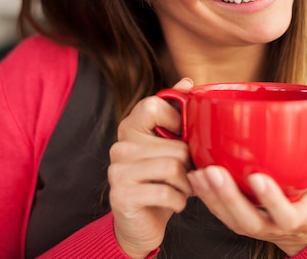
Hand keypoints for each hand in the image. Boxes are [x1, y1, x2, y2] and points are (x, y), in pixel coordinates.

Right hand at [108, 78, 194, 258]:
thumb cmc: (160, 182)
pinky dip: (179, 201)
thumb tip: (186, 82)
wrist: (141, 224)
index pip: (153, 105)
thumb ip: (175, 113)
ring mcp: (116, 170)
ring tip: (181, 188)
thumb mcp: (169, 146)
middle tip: (187, 175)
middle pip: (174, 144)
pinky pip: (166, 192)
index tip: (182, 138)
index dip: (177, 121)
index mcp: (130, 127)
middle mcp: (119, 146)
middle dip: (190, 165)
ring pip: (172, 167)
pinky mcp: (120, 194)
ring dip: (186, 184)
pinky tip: (174, 202)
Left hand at [188, 152, 306, 256]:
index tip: (258, 177)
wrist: (296, 227)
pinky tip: (194, 175)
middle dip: (228, 196)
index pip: (282, 213)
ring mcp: (248, 225)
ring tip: (199, 172)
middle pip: (245, 217)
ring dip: (210, 195)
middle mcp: (268, 225)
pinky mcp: (233, 220)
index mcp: (293, 218)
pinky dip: (204, 195)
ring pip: (226, 216)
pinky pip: (216, 211)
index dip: (270, 198)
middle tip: (214, 171)